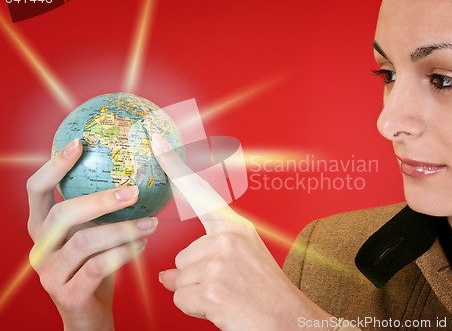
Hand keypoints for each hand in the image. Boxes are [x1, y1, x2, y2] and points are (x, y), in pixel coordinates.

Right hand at [27, 139, 158, 330]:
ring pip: (85, 241)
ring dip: (123, 229)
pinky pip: (98, 267)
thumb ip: (99, 210)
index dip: (55, 166)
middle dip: (101, 200)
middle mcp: (40, 247)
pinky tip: (142, 245)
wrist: (89, 313)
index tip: (80, 143)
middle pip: (63, 214)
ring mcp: (50, 273)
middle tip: (133, 191)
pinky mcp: (67, 294)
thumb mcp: (91, 233)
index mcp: (42, 227)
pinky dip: (124, 253)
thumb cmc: (94, 265)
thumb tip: (133, 172)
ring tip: (152, 223)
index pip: (37, 190)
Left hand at [152, 134, 333, 330]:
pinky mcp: (212, 288)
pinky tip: (222, 309)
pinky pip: (181, 298)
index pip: (200, 191)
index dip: (175, 165)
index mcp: (237, 226)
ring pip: (179, 278)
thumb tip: (167, 275)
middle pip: (182, 256)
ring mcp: (220, 262)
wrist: (290, 322)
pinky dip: (196, 309)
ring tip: (228, 297)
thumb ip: (206, 257)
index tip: (157, 141)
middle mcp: (228, 237)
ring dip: (196, 293)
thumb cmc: (266, 293)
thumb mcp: (243, 260)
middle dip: (194, 277)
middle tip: (227, 287)